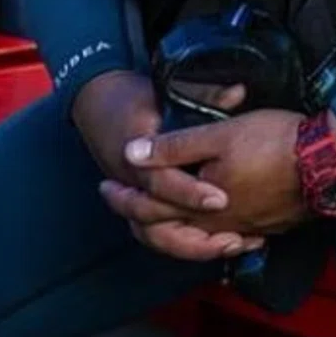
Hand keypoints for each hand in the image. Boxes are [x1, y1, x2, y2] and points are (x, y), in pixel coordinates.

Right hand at [72, 70, 252, 261]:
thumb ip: (202, 96)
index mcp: (133, 153)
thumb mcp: (164, 89)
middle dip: (195, 237)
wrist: (97, 104)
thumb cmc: (132, 96)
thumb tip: (238, 93)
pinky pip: (161, 232)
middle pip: (155, 225)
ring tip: (234, 245)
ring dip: (194, 247)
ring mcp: (133, 197)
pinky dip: (189, 243)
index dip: (190, 193)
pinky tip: (224, 243)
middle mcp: (131, 183)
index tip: (221, 200)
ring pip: (157, 236)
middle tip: (233, 238)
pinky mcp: (141, 205)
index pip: (161, 182)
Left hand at [116, 107, 312, 241]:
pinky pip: (225, 241)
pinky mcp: (263, 228)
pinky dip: (207, 238)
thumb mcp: (221, 133)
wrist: (328, 162)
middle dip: (139, 217)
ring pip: (194, 241)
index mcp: (199, 202)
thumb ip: (176, 146)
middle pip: (165, 231)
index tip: (106, 185)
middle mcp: (216, 224)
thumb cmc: (275, 142)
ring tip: (163, 218)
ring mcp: (241, 229)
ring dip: (171, 230)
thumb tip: (132, 153)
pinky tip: (213, 230)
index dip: (122, 196)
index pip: (148, 206)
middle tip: (123, 203)